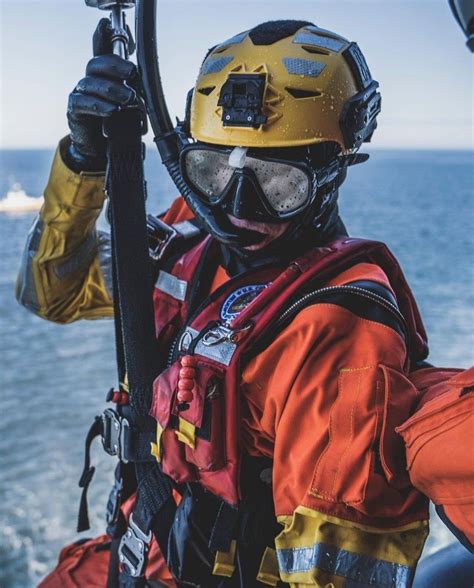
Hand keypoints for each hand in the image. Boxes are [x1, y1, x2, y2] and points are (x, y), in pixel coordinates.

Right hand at [64, 18, 140, 171]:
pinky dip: (99, 105)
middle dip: (116, 66)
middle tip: (132, 74)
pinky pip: (83, 103)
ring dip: (112, 90)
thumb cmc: (116, 126)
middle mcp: (90, 81)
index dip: (101, 37)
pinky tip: (111, 110)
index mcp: (104, 77)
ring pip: (91, 83)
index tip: (106, 25)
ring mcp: (80, 94)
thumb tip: (143, 93)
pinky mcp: (74, 110)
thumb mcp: (130, 110)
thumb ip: (135, 97)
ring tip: (127, 99)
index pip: (102, 53)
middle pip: (97, 64)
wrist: (101, 150)